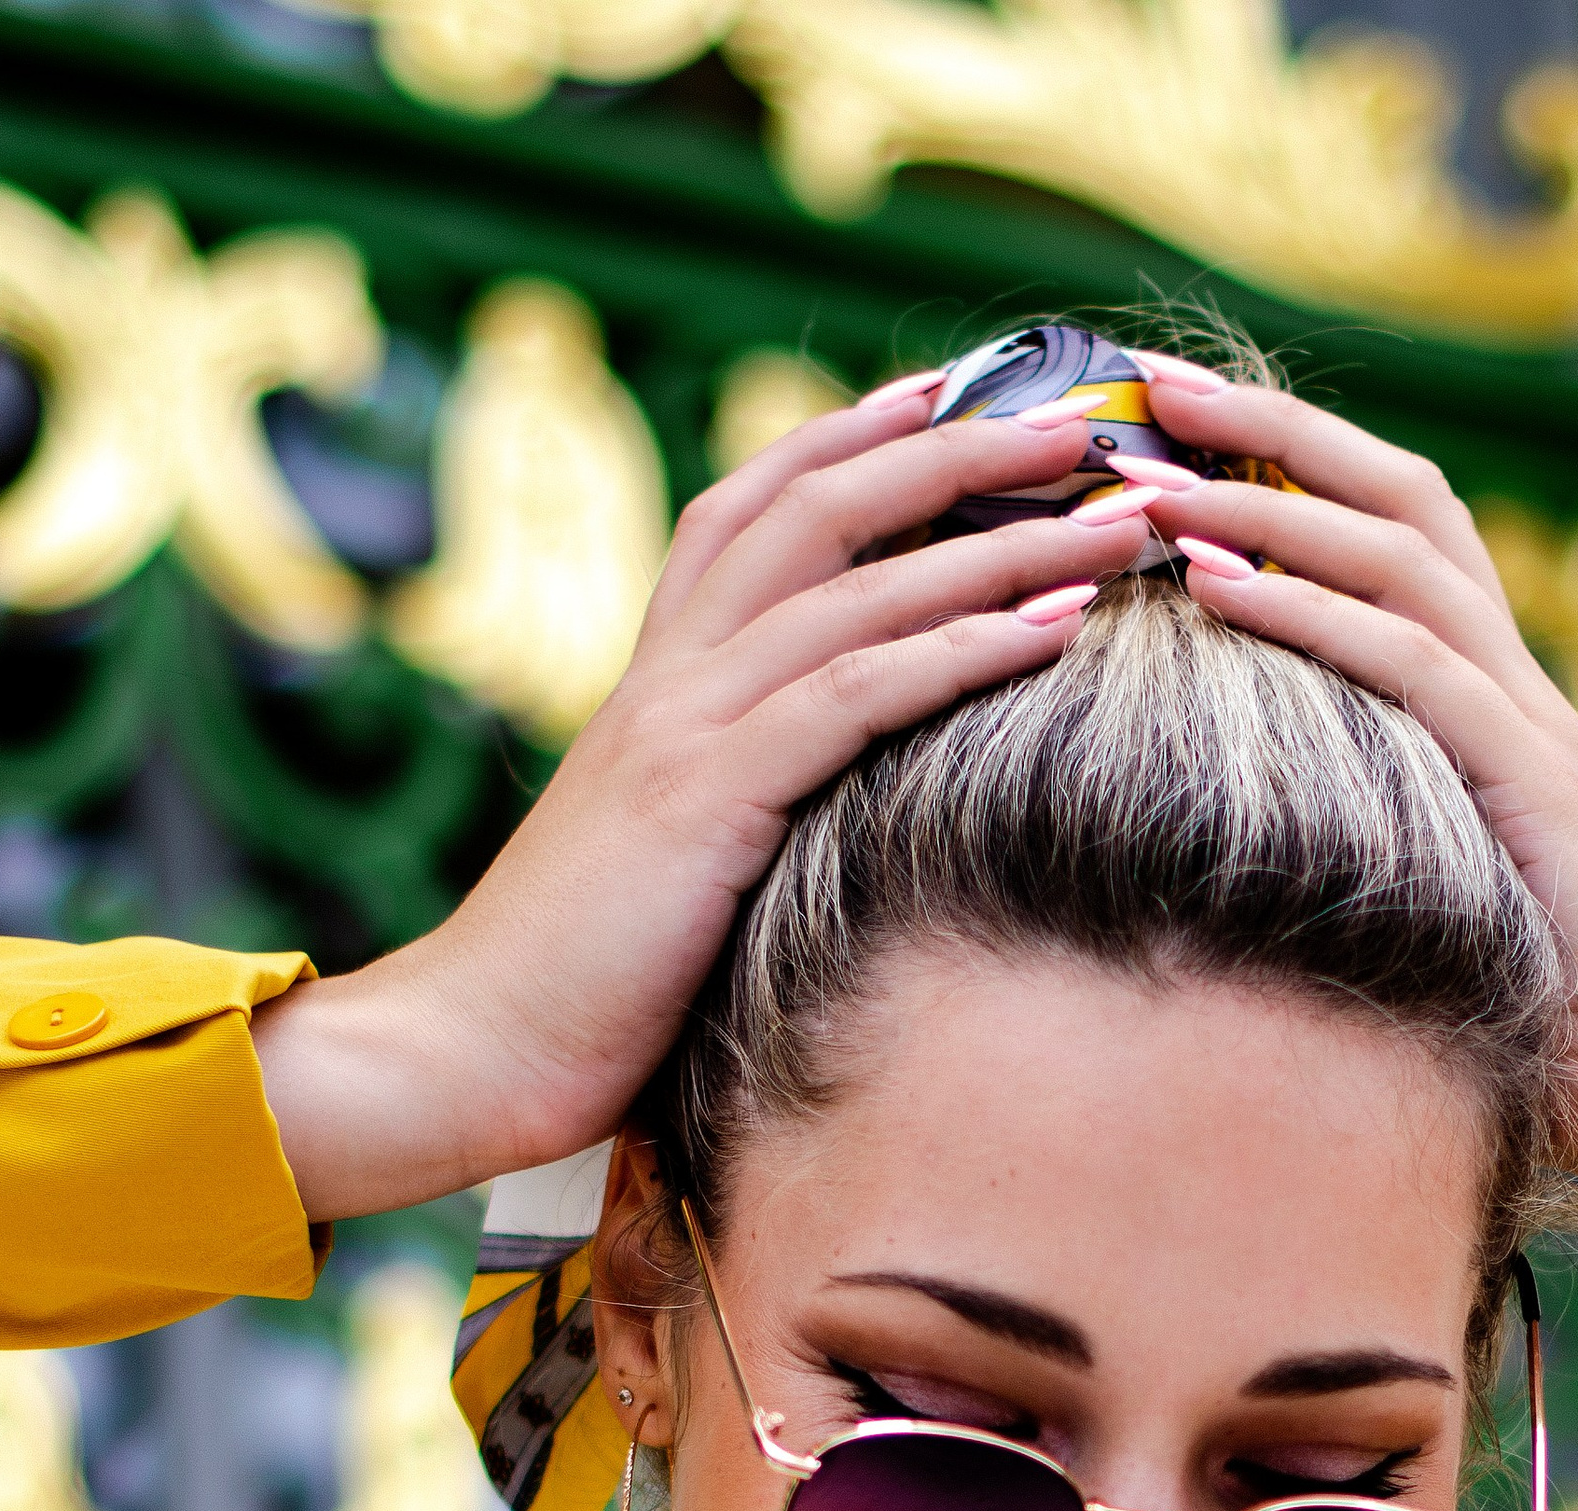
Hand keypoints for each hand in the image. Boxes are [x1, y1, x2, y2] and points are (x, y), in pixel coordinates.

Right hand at [253, 384, 1157, 1218]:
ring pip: (858, 584)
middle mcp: (669, 676)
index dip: (852, 438)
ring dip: (998, 540)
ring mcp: (686, 727)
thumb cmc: (573, 993)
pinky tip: (1051, 625)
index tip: (956, 394)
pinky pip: (857, 692)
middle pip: (819, 505)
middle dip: (955, 449)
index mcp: (655, 685)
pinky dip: (961, 647)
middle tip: (1076, 420)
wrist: (465, 1049)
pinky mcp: (710, 797)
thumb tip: (819, 824)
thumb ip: (729, 815)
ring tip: (1112, 516)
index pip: (753, 511)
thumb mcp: (663, 874)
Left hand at [1128, 363, 1577, 1323]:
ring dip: (1267, 499)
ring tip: (1151, 470)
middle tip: (1141, 382)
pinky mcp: (1531, 782)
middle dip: (1268, 426)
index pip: (1394, 531)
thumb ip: (1360, 840)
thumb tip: (1228, 839)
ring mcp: (1531, 724)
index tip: (1166, 426)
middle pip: (1398, 494)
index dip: (1289, 461)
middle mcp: (1517, 686)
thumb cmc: (1544, 1030)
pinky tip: (1214, 581)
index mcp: (1494, 704)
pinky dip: (1308, 609)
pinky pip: (1409, 661)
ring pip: (1398, 552)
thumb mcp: (1426, 904)